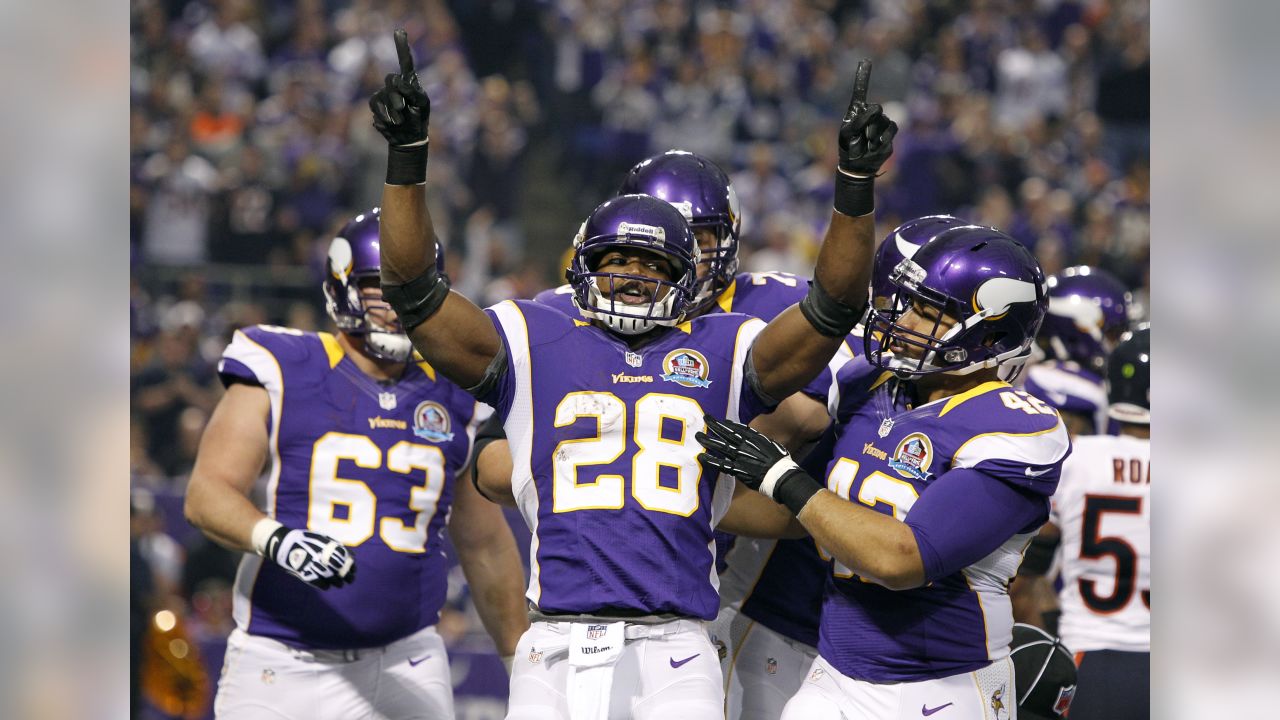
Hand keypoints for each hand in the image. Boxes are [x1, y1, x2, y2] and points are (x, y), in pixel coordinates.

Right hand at [264, 525, 355, 588]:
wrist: (286, 545)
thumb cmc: (307, 542)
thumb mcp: (323, 539)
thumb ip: (337, 547)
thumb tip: (352, 556)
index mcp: (327, 547)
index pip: (345, 560)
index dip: (351, 566)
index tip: (354, 570)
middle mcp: (323, 557)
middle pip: (340, 571)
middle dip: (347, 577)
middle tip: (350, 580)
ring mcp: (315, 566)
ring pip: (332, 579)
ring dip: (338, 583)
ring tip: (340, 584)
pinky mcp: (307, 575)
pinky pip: (321, 584)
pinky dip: (326, 585)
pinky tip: (327, 585)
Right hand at [369, 29, 430, 147]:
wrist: (409, 137)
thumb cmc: (418, 118)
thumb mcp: (422, 104)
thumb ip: (412, 91)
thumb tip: (398, 80)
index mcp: (409, 82)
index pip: (405, 62)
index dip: (401, 46)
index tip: (400, 31)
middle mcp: (396, 85)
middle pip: (391, 79)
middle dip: (396, 94)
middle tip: (403, 108)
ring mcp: (384, 94)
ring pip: (382, 95)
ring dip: (392, 109)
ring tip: (400, 120)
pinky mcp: (376, 105)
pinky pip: (375, 105)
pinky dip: (384, 115)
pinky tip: (391, 122)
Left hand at [696, 414, 796, 497]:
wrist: (780, 475)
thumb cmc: (779, 460)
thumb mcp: (771, 444)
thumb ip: (759, 440)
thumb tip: (752, 435)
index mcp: (754, 438)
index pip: (738, 428)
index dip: (728, 424)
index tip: (721, 421)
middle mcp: (745, 445)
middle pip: (727, 433)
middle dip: (715, 425)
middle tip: (705, 419)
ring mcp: (740, 457)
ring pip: (721, 446)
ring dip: (708, 441)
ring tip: (698, 436)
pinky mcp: (738, 469)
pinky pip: (721, 464)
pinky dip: (711, 460)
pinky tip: (701, 457)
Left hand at [837, 60, 896, 176]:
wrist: (857, 166)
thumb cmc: (848, 148)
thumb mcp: (847, 134)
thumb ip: (859, 120)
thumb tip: (876, 110)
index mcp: (856, 112)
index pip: (860, 91)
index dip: (863, 76)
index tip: (865, 60)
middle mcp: (869, 115)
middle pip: (876, 109)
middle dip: (869, 122)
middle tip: (862, 135)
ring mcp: (880, 124)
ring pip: (884, 121)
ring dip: (875, 133)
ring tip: (867, 144)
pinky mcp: (888, 133)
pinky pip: (892, 128)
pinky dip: (885, 136)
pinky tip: (877, 143)